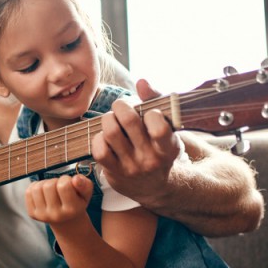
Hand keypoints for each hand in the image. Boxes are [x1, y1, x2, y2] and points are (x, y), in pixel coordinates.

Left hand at [25, 174, 92, 225]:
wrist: (66, 220)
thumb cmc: (77, 202)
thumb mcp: (86, 193)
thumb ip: (85, 185)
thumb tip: (76, 179)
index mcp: (72, 210)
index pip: (63, 186)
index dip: (66, 179)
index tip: (69, 183)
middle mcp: (56, 215)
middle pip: (48, 186)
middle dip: (54, 181)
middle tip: (59, 187)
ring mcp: (42, 216)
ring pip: (37, 188)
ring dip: (44, 183)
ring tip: (52, 189)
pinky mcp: (33, 214)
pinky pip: (28, 192)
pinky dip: (35, 187)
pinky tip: (43, 192)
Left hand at [91, 79, 179, 203]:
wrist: (154, 185)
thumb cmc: (159, 146)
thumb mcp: (167, 127)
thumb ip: (156, 101)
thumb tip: (141, 81)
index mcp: (168, 147)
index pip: (158, 126)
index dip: (150, 113)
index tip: (149, 114)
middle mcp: (150, 159)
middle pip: (128, 120)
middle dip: (121, 105)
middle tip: (121, 107)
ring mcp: (130, 167)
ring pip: (110, 132)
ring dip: (108, 118)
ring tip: (112, 119)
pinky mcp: (113, 172)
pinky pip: (99, 149)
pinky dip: (99, 138)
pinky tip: (106, 137)